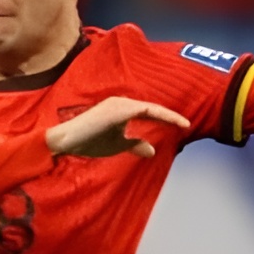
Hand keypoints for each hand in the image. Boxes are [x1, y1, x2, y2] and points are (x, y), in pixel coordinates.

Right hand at [44, 95, 190, 158]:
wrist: (67, 141)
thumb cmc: (89, 141)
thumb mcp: (117, 145)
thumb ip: (134, 145)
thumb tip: (153, 150)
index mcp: (122, 109)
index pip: (149, 112)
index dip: (166, 118)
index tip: (183, 126)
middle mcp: (122, 102)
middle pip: (152, 108)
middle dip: (170, 116)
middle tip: (187, 124)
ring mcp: (119, 104)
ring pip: (149, 108)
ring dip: (166, 116)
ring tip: (182, 124)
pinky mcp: (116, 110)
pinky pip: (143, 111)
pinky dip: (157, 115)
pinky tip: (168, 122)